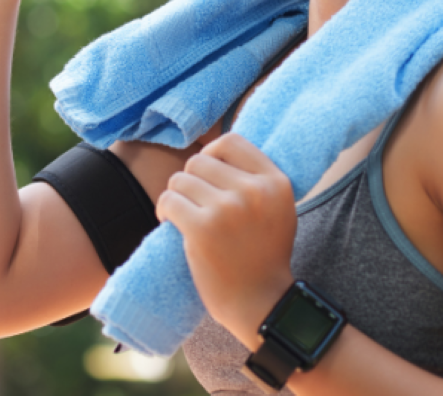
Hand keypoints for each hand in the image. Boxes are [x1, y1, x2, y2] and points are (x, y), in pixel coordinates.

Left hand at [155, 133, 296, 348]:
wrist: (260, 302)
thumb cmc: (264, 255)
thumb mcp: (279, 208)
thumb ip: (258, 179)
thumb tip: (218, 149)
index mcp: (275, 181)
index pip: (231, 140)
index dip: (210, 153)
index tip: (206, 175)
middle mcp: (254, 191)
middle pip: (200, 161)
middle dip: (190, 180)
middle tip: (192, 202)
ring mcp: (228, 209)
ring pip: (180, 179)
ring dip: (175, 195)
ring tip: (182, 214)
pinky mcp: (202, 229)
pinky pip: (168, 200)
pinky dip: (164, 210)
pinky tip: (170, 222)